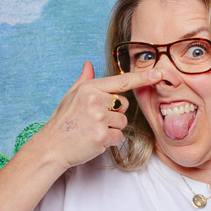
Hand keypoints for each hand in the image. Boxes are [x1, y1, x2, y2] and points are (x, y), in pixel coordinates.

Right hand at [25, 62, 161, 170]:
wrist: (52, 146)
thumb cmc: (62, 121)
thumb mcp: (70, 96)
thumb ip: (84, 80)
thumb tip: (88, 64)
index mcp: (89, 88)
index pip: (121, 82)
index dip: (142, 78)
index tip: (159, 73)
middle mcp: (95, 101)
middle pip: (124, 105)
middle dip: (115, 113)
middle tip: (95, 120)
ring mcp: (99, 119)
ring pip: (123, 122)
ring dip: (112, 128)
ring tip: (92, 130)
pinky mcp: (102, 136)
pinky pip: (118, 136)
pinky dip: (109, 140)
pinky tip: (94, 139)